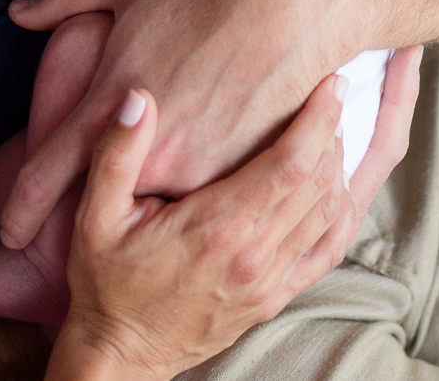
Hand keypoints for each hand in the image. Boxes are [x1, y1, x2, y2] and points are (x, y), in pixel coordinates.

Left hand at [0, 0, 418, 249]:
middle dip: (111, 188)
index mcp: (104, 105)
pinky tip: (225, 139)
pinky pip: (212, 188)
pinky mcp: (242, 172)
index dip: (19, 210)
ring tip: (187, 147)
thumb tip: (19, 11)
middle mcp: (145, 149)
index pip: (42, 178)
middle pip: (112, 189)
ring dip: (164, 182)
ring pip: (165, 192)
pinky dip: (209, 176)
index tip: (11, 230)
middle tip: (123, 173)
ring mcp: (196, 167)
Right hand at [46, 75, 352, 379]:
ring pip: (330, 211)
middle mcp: (254, 255)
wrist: (121, 354)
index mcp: (218, 228)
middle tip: (333, 92)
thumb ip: (118, 155)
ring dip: (339, 165)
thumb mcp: (96, 217)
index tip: (329, 84)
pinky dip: (342, 212)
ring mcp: (270, 280)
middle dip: (333, 129)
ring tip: (331, 129)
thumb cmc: (106, 282)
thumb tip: (138, 98)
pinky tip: (339, 184)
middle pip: (319, 180)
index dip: (318, 119)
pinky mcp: (276, 297)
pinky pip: (328, 249)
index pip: (291, 163)